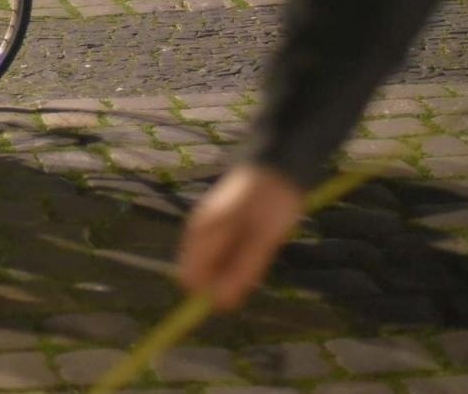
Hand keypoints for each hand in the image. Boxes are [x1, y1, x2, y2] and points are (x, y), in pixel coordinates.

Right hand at [179, 164, 305, 310]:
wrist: (278, 162)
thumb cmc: (271, 201)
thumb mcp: (262, 241)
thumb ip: (241, 271)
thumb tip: (220, 304)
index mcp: (203, 235)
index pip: (189, 279)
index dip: (209, 293)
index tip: (238, 293)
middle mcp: (198, 232)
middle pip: (199, 272)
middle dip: (222, 281)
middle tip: (253, 268)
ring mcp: (207, 225)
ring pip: (211, 263)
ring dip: (231, 268)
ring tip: (257, 253)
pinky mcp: (219, 223)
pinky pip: (220, 251)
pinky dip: (234, 257)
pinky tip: (254, 245)